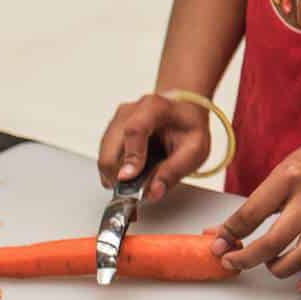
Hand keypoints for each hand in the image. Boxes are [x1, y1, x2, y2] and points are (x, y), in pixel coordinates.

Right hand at [96, 93, 211, 202]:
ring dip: (118, 174)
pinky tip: (134, 170)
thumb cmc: (188, 127)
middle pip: (110, 148)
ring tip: (140, 178)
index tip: (129, 178)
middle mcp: (129, 111)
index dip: (130, 156)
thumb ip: (175, 170)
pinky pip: (106, 158)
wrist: (181, 112)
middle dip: (120, 174)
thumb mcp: (195, 149)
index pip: (135, 130)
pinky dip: (116, 170)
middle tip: (137, 189)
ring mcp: (116, 121)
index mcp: (154, 108)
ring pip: (105, 157)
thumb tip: (153, 191)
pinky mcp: (110, 133)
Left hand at [214, 128, 300, 289]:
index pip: (252, 212)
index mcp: (289, 178)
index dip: (230, 233)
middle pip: (276, 239)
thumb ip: (256, 203)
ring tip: (270, 264)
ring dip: (281, 268)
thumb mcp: (281, 171)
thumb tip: (225, 231)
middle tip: (233, 261)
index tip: (220, 244)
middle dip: (248, 257)